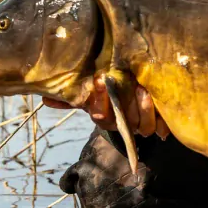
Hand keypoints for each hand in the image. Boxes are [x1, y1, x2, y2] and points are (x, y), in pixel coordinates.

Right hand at [42, 75, 169, 138]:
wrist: (140, 99)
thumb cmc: (113, 93)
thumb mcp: (92, 92)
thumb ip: (72, 96)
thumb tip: (45, 99)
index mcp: (106, 118)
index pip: (100, 116)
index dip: (100, 101)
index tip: (99, 80)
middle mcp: (124, 125)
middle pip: (124, 122)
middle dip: (124, 103)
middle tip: (126, 81)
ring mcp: (142, 126)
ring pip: (145, 127)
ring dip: (144, 109)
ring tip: (143, 89)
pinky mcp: (160, 124)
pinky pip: (161, 128)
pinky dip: (162, 117)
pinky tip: (158, 100)